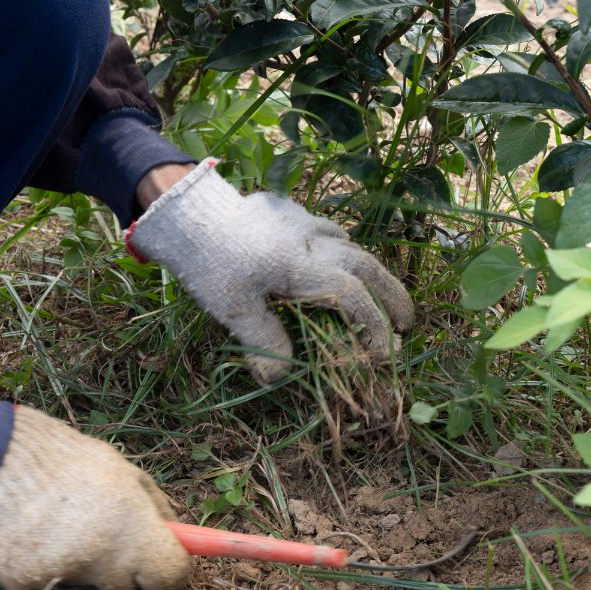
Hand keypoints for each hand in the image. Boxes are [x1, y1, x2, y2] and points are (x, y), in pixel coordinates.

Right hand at [0, 407, 190, 589]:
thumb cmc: (63, 460)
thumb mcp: (121, 470)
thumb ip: (154, 506)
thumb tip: (177, 534)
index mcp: (130, 527)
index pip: (169, 576)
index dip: (169, 571)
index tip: (163, 563)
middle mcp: (98, 559)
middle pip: (127, 589)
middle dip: (123, 570)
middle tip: (104, 536)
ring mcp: (59, 576)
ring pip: (86, 584)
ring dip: (81, 565)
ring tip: (60, 525)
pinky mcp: (22, 585)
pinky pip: (47, 584)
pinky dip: (44, 566)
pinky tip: (33, 535)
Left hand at [129, 158, 414, 383]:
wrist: (183, 209)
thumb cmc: (208, 261)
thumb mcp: (232, 308)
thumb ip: (262, 342)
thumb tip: (278, 380)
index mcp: (301, 266)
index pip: (352, 296)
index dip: (374, 326)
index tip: (383, 354)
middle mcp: (310, 240)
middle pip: (366, 264)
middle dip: (392, 294)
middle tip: (407, 323)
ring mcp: (299, 220)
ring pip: (346, 242)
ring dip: (365, 269)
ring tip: (372, 293)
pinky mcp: (284, 209)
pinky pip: (321, 228)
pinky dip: (333, 246)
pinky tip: (327, 258)